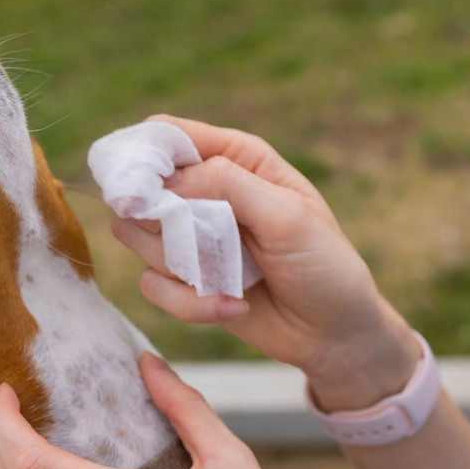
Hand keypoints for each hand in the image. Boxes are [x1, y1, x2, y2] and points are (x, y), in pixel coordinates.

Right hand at [112, 115, 419, 409]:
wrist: (333, 334)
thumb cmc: (323, 264)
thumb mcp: (286, 215)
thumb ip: (228, 185)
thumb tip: (168, 181)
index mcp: (236, 158)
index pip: (169, 134)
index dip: (145, 153)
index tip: (141, 186)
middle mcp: (206, 192)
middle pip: (140, 186)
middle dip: (156, 217)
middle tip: (192, 238)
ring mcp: (191, 237)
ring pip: (136, 236)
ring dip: (177, 263)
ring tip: (227, 277)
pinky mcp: (184, 279)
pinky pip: (152, 285)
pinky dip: (188, 302)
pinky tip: (232, 306)